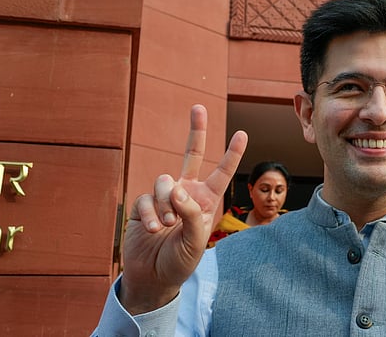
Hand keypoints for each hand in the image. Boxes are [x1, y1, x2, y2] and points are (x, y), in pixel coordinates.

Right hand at [119, 105, 247, 313]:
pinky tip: (154, 229)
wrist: (153, 278)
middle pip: (192, 154)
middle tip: (198, 107)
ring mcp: (164, 197)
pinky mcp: (143, 205)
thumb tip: (178, 188)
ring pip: (164, 181)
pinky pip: (146, 198)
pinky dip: (151, 214)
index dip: (232, 154)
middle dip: (196, 131)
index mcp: (206, 200)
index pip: (222, 173)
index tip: (242, 133)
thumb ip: (190, 213)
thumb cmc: (180, 261)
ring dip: (166, 202)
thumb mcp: (195, 240)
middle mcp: (187, 193)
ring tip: (168, 225)